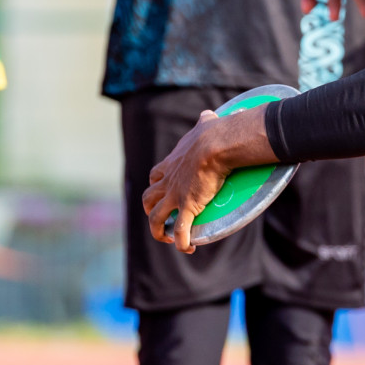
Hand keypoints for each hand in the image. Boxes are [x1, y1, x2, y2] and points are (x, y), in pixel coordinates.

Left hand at [143, 110, 233, 254]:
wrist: (215, 146)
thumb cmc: (212, 134)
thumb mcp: (205, 124)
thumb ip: (205, 122)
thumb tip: (210, 116)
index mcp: (171, 164)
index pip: (156, 177)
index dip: (157, 185)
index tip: (163, 190)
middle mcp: (168, 181)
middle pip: (149, 198)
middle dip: (151, 208)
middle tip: (161, 216)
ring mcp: (176, 196)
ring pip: (156, 217)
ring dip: (158, 229)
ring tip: (167, 237)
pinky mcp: (188, 207)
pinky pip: (181, 230)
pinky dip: (182, 242)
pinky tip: (187, 249)